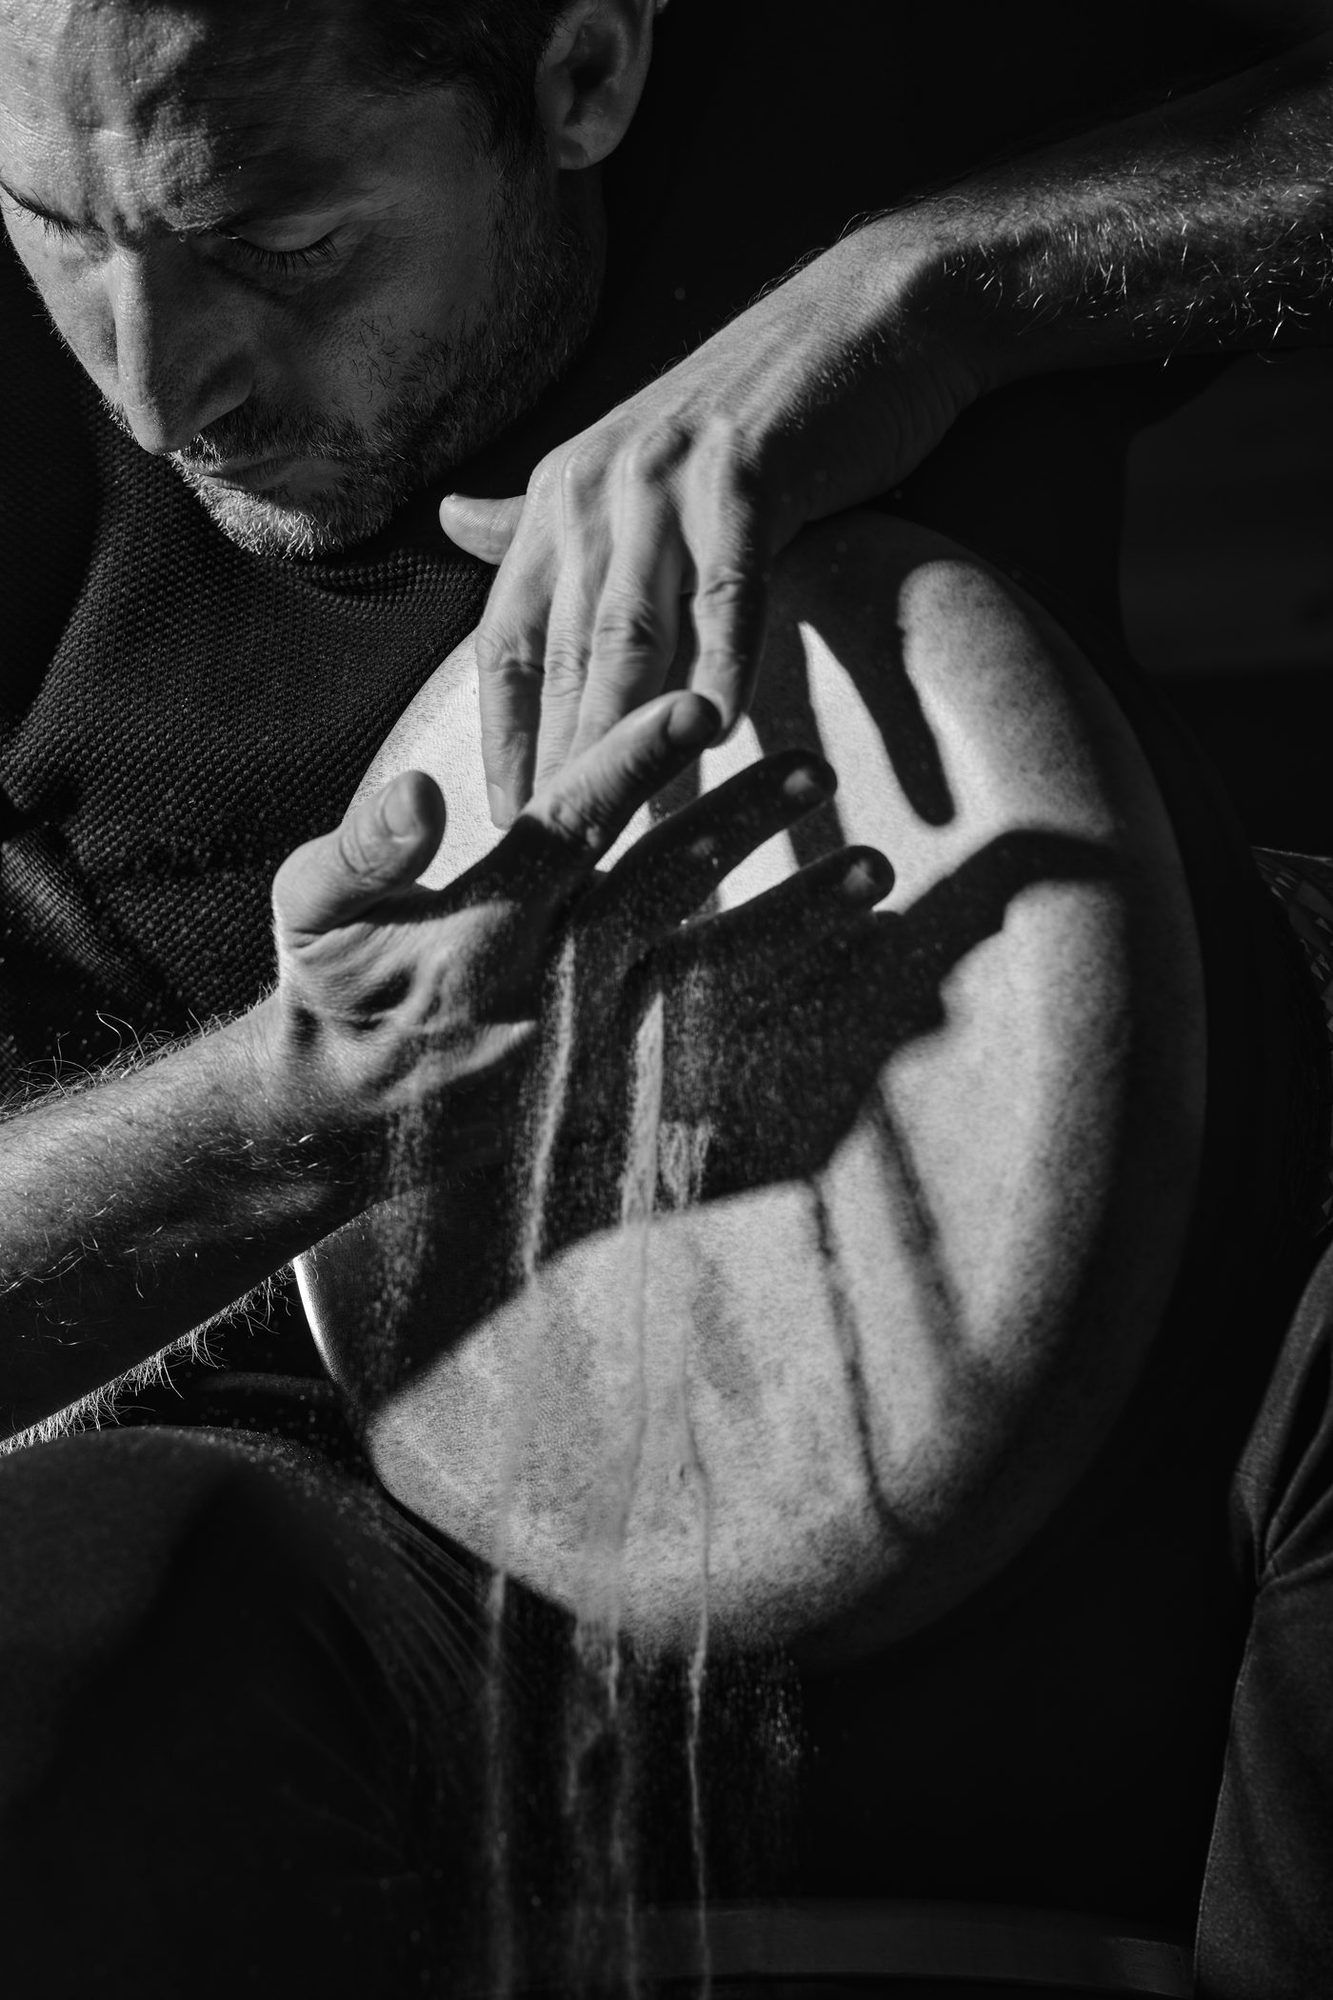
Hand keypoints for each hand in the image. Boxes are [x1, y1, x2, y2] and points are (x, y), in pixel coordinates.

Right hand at [264, 694, 888, 1183]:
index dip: (635, 764)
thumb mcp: (313, 912)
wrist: (346, 1127)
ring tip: (872, 870)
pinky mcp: (614, 1090)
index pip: (570, 830)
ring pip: (709, 973)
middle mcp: (548, 988)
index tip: (700, 707)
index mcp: (480, 930)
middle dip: (742, 826)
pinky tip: (850, 977)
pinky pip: (715, 1049)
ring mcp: (591, 1047)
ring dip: (795, 921)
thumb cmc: (332, 994)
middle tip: (816, 766)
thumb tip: (421, 789)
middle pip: (663, 892)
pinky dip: (787, 1011)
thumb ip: (364, 846)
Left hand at [439, 219, 985, 824]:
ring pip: (632, 635)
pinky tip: (720, 733)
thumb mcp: (630, 459)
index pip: (511, 644)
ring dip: (621, 740)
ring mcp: (667, 480)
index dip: (505, 743)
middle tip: (551, 865)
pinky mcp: (748, 472)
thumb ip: (543, 513)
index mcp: (560, 497)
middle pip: (565, 658)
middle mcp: (594, 488)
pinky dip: (722, 661)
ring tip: (618, 832)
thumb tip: (454, 522)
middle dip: (555, 770)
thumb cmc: (754, 409)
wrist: (868, 318)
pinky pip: (729, 589)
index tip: (502, 831)